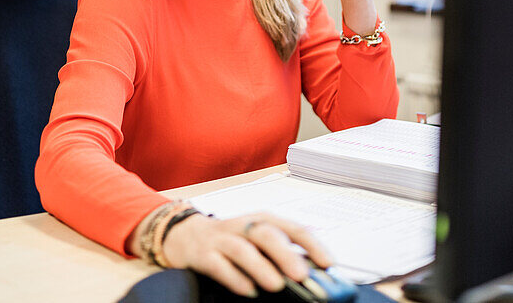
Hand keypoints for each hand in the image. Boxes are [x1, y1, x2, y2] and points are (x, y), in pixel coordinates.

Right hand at [160, 213, 333, 296]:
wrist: (184, 234)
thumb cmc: (229, 239)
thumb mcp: (256, 239)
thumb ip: (282, 250)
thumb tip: (313, 267)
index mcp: (262, 220)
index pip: (291, 227)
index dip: (312, 244)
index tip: (328, 262)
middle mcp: (243, 226)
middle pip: (266, 233)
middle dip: (285, 254)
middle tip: (302, 275)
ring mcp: (221, 239)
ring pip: (241, 249)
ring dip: (260, 267)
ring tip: (276, 285)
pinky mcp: (203, 255)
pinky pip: (218, 265)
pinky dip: (234, 278)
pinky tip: (248, 291)